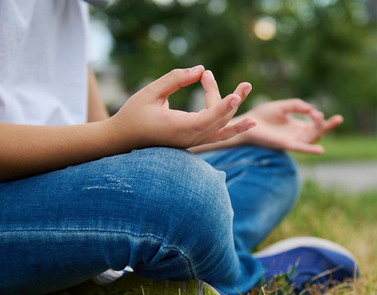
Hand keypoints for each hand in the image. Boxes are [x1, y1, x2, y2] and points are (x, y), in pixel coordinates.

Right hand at [109, 66, 254, 149]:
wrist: (122, 141)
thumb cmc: (133, 115)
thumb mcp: (150, 93)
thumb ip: (175, 79)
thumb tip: (200, 69)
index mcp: (179, 129)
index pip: (208, 118)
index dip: (224, 106)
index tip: (237, 95)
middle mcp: (189, 139)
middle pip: (220, 121)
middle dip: (234, 102)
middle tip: (247, 85)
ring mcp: (192, 143)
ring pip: (220, 130)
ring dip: (236, 117)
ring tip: (254, 114)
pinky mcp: (192, 142)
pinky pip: (215, 135)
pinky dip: (227, 126)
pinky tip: (241, 119)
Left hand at [233, 99, 342, 153]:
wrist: (247, 122)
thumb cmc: (262, 115)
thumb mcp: (283, 106)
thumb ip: (298, 106)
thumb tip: (312, 109)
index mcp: (297, 126)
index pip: (316, 126)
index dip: (324, 120)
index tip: (326, 114)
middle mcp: (297, 135)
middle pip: (318, 134)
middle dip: (328, 126)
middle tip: (335, 119)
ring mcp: (292, 140)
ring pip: (312, 139)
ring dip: (318, 130)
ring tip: (320, 119)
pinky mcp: (284, 144)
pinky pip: (300, 148)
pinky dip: (310, 150)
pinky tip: (320, 150)